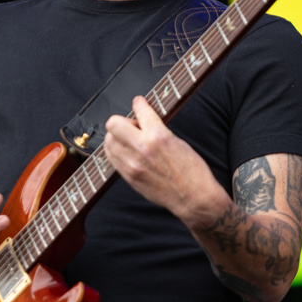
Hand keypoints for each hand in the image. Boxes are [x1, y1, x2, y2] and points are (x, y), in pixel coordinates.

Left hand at [102, 96, 226, 227]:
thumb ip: (158, 130)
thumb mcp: (179, 142)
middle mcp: (143, 148)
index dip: (139, 103)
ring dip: (116, 137)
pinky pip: (111, 158)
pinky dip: (116, 151)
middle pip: (113, 124)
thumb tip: (143, 122)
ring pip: (108, 141)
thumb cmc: (192, 171)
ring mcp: (133, 164)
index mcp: (159, 136)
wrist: (193, 199)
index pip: (140, 110)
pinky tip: (127, 152)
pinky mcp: (129, 177)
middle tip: (132, 127)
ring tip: (129, 141)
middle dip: (122, 121)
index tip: (139, 102)